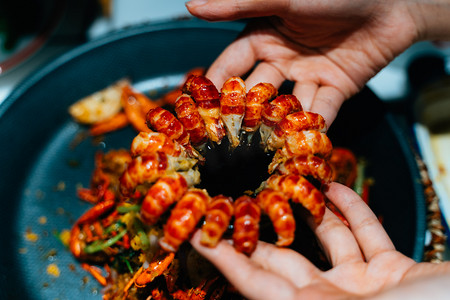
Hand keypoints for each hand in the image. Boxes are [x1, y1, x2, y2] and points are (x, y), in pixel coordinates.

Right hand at [186, 0, 423, 125]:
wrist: (393, 0)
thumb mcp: (282, 0)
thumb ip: (239, 5)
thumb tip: (192, 6)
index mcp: (264, 36)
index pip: (231, 65)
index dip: (214, 84)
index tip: (197, 108)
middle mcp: (282, 59)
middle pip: (256, 91)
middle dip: (242, 113)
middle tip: (225, 140)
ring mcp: (308, 76)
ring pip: (286, 106)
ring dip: (276, 126)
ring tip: (259, 151)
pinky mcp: (335, 88)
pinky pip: (321, 110)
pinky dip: (313, 127)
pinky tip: (300, 146)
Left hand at [190, 182, 449, 298]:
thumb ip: (312, 297)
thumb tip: (256, 284)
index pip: (253, 281)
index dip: (222, 256)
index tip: (194, 233)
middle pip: (282, 257)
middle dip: (256, 225)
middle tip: (232, 195)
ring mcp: (361, 286)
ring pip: (325, 239)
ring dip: (309, 208)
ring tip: (286, 179)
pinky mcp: (391, 270)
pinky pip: (365, 234)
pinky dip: (351, 210)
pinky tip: (335, 187)